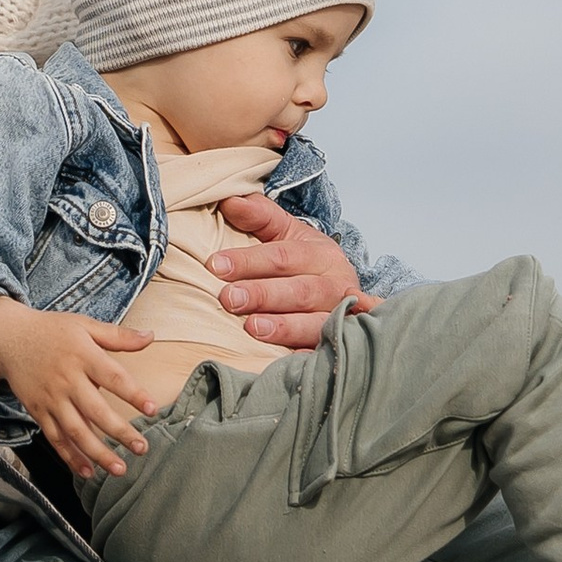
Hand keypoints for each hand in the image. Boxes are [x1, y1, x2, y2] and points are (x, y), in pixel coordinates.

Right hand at [0, 294, 157, 481]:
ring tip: (119, 468)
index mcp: (83, 356)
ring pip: (76, 431)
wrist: (9, 338)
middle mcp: (67, 379)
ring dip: (98, 453)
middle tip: (141, 448)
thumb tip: (150, 336)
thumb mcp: (84, 325)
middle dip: (120, 432)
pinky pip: (55, 438)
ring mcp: (51, 398)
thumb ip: (118, 335)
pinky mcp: (39, 411)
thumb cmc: (51, 331)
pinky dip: (70, 457)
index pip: (114, 378)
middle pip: (96, 411)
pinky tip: (87, 471)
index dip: (133, 394)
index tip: (152, 409)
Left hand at [208, 192, 376, 350]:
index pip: (283, 256)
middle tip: (228, 299)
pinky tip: (288, 363)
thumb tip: (229, 199)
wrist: (346, 291)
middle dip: (264, 295)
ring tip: (253, 329)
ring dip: (285, 327)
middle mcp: (337, 286)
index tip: (215, 266)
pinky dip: (309, 358)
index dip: (249, 261)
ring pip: (317, 323)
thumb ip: (259, 215)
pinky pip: (326, 352)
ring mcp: (342, 318)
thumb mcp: (287, 232)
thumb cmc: (307, 262)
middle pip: (301, 291)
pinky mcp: (340, 346)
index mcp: (322, 255)